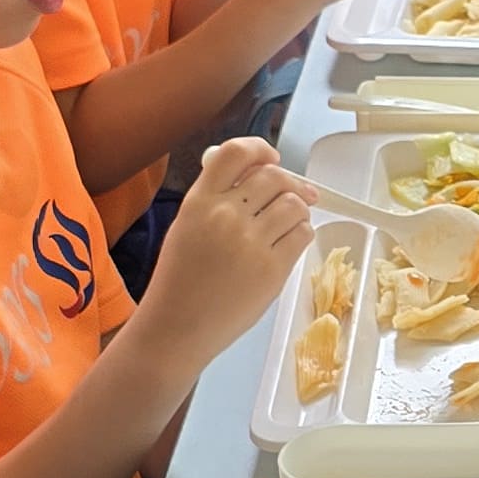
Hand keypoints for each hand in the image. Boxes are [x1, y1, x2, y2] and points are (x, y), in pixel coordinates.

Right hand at [139, 137, 314, 367]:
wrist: (176, 328)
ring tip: (290, 221)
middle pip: (274, 176)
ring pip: (295, 203)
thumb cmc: (179, 280)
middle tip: (295, 193)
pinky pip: (302, 234)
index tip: (271, 158)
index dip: (261, 149)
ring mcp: (251, 242)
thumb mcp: (186, 226)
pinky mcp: (273, 269)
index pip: (237, 153)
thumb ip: (216, 198)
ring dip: (299, 208)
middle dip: (289, 182)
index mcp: (200, 201)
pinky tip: (289, 242)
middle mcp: (226, 215)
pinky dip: (302, 232)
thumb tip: (256, 172)